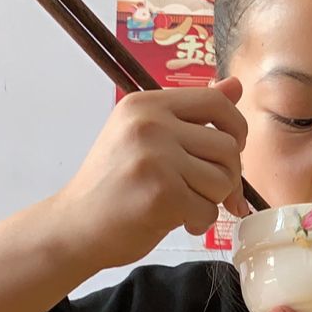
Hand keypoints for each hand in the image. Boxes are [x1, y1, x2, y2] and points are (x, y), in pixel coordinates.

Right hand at [45, 78, 248, 271]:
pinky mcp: (162, 194)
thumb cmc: (115, 185)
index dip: (235, 130)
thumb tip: (236, 85)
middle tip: (199, 190)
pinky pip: (210, 210)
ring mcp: (155, 158)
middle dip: (225, 176)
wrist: (75, 226)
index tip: (226, 151)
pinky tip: (174, 220)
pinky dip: (199, 222)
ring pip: (224, 180)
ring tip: (180, 203)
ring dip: (210, 201)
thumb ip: (191, 113)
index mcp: (146, 104)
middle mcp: (149, 125)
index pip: (217, 102)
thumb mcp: (146, 136)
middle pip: (228, 147)